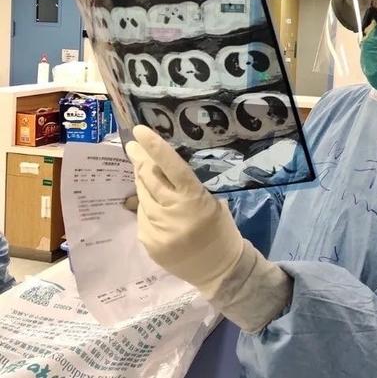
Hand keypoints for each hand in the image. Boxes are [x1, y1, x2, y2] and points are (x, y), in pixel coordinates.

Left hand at [125, 126, 291, 331]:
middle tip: (132, 146)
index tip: (139, 130)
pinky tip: (153, 205)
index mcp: (194, 199)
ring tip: (142, 171)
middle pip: (149, 177)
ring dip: (142, 181)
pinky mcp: (148, 242)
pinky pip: (141, 215)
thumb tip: (159, 169)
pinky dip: (146, 206)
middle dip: (139, 159)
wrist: (219, 270)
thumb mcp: (210, 203)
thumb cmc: (220, 231)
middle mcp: (172, 212)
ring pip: (142, 195)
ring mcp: (157, 228)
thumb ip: (184, 188)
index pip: (171, 166)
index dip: (155, 146)